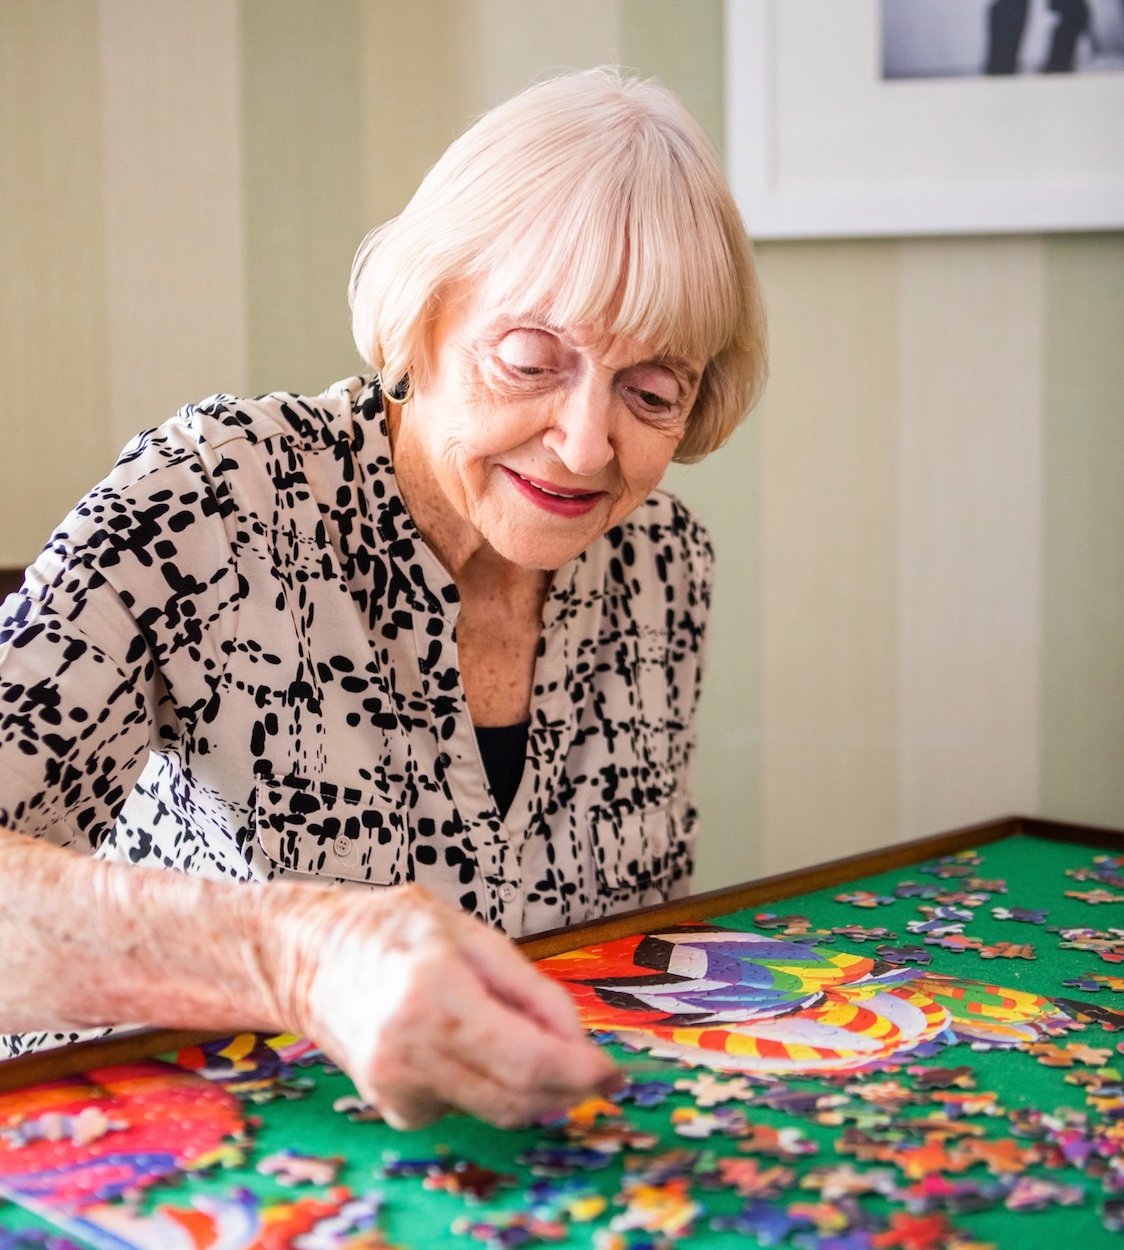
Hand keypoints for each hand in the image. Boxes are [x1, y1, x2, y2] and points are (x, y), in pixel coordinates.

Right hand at [266, 883, 619, 1129]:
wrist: (308, 955)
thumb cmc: (392, 929)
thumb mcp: (470, 931)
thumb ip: (529, 987)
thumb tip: (577, 1041)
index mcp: (435, 992)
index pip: (526, 1059)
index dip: (580, 1072)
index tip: (613, 1072)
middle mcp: (410, 1049)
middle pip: (517, 1097)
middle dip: (567, 1087)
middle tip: (593, 1066)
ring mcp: (395, 1086)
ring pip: (496, 1110)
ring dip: (530, 1087)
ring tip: (524, 1037)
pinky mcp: (392, 1106)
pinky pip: (465, 1106)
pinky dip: (486, 1083)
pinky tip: (467, 1044)